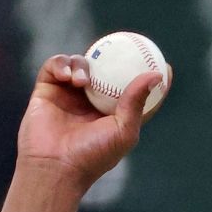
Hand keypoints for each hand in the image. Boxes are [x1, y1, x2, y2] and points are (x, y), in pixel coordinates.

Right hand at [16, 54, 166, 192]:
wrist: (54, 166)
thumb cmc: (93, 155)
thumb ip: (137, 103)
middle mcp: (92, 103)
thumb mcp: (123, 131)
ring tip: (82, 80)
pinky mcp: (47, 90)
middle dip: (116, 57)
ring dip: (83, 64)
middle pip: (106, 71)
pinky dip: (62, 65)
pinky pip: (55, 66)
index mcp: (113, 115)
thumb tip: (156, 76)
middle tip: (126, 45)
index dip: (149, 78)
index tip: (164, 66)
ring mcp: (69, 95)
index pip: (134, 92)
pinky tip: (67, 76)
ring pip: (81, 64)